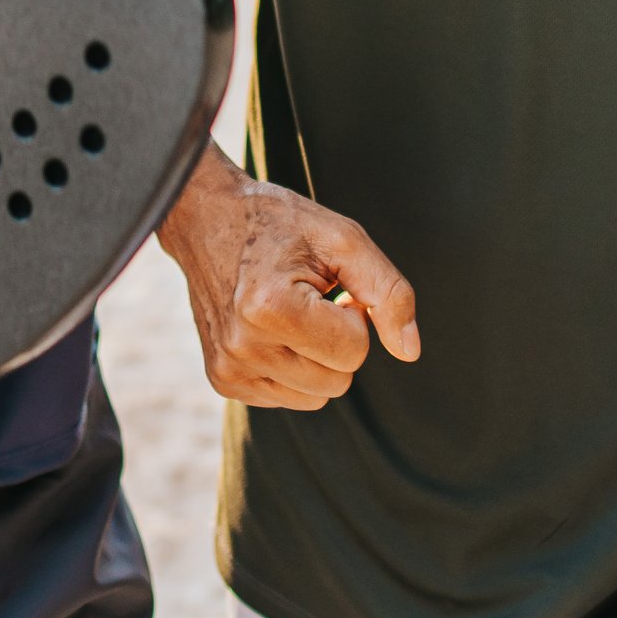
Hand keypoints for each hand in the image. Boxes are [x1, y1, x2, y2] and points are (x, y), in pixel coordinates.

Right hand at [155, 149, 418, 407]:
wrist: (206, 218)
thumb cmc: (282, 225)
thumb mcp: (344, 239)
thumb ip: (388, 291)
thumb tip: (410, 352)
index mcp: (270, 308)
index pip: (355, 352)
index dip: (355, 314)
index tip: (330, 286)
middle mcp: (243, 347)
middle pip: (338, 382)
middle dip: (338, 341)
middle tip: (313, 299)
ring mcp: (228, 369)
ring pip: (316, 398)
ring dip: (317, 359)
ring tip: (293, 314)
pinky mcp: (222, 380)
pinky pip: (288, 398)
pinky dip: (293, 369)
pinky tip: (274, 330)